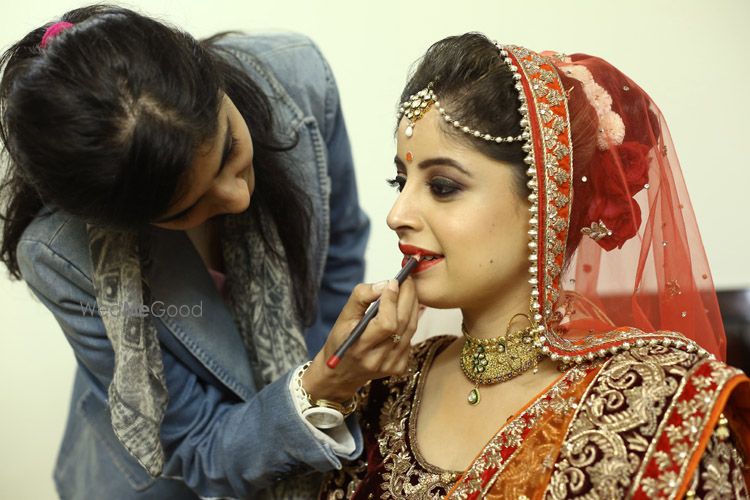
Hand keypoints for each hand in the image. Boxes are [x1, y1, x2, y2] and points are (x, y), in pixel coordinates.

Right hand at [302, 277, 418, 402]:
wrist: (341, 372)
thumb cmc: (341, 340)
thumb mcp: (343, 317)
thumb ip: (361, 297)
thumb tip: (385, 284)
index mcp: (359, 346)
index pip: (386, 323)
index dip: (392, 300)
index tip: (394, 281)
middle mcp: (377, 359)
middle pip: (402, 324)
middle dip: (408, 297)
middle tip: (408, 280)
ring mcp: (390, 365)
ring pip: (411, 329)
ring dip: (412, 306)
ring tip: (408, 291)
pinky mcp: (399, 367)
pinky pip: (411, 338)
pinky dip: (410, 321)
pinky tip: (404, 312)